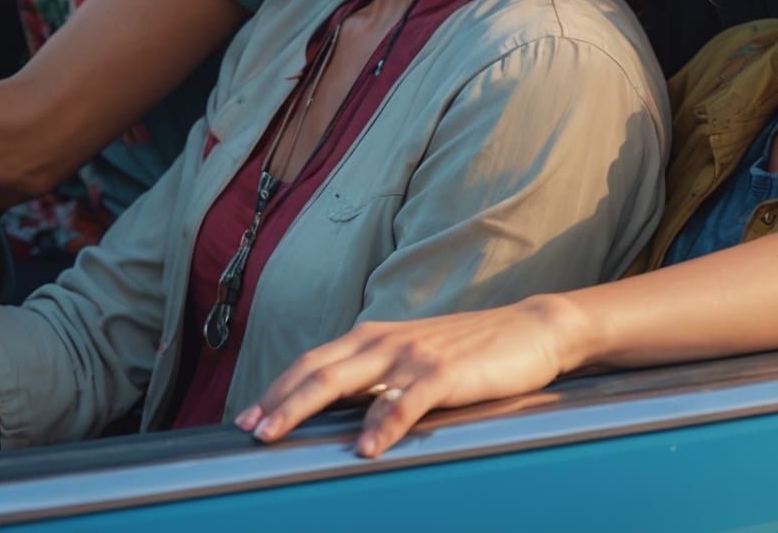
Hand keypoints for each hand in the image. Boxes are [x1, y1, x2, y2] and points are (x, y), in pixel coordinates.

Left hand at [236, 293, 584, 456]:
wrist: (531, 329)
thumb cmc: (470, 350)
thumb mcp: (415, 358)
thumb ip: (379, 377)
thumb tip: (341, 414)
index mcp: (376, 336)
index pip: (314, 361)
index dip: (278, 388)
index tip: (246, 418)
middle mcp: (387, 340)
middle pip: (319, 369)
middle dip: (278, 400)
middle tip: (248, 431)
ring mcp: (415, 354)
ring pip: (348, 378)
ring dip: (306, 406)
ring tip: (278, 434)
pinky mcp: (446, 372)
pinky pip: (406, 399)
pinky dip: (383, 423)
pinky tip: (366, 448)